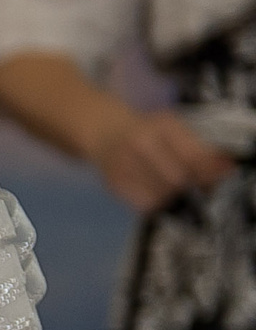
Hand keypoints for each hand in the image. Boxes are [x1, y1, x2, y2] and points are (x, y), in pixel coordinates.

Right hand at [78, 106, 231, 212]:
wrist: (105, 133)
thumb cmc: (148, 130)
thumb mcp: (174, 130)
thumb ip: (198, 149)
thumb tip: (224, 169)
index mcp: (162, 125)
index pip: (193, 156)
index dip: (208, 172)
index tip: (216, 177)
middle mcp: (140, 143)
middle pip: (177, 179)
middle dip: (190, 185)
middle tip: (194, 184)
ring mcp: (123, 164)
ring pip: (162, 194)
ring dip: (173, 195)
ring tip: (172, 186)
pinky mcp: (114, 184)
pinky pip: (145, 204)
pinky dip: (156, 202)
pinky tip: (156, 192)